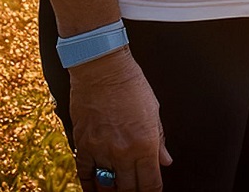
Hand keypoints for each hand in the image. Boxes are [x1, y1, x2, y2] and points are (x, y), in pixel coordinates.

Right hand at [70, 48, 171, 191]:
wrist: (102, 68)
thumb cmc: (130, 84)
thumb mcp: (153, 109)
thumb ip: (159, 139)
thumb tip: (165, 160)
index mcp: (145, 143)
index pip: (150, 183)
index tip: (152, 191)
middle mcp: (124, 152)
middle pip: (129, 189)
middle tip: (135, 190)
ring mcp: (102, 151)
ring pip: (107, 187)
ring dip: (113, 191)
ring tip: (117, 189)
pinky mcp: (83, 146)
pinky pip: (85, 176)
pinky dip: (91, 186)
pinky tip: (95, 188)